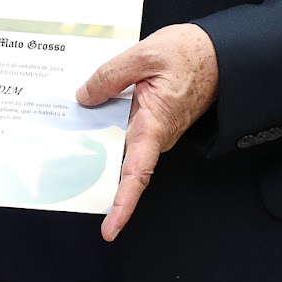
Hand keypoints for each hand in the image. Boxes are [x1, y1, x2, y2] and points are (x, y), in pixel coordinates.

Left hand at [76, 23, 218, 242]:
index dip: (123, 204)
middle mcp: (157, 134)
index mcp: (155, 123)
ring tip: (69, 129)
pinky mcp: (155, 119)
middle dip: (96, 171)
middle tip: (61, 168)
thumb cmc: (193, 54)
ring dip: (98, 141)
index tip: (110, 228)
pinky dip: (108, 123)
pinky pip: (128, 129)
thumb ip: (111, 76)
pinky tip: (90, 107)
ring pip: (123, 145)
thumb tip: (85, 96)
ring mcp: (156, 129)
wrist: (221, 53)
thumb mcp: (145, 54)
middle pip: (123, 164)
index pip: (136, 173)